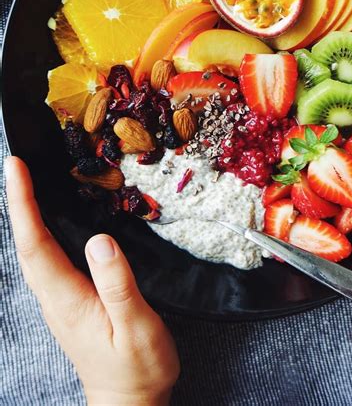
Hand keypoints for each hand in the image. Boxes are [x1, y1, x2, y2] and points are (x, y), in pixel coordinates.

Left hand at [5, 156, 179, 404]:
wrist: (129, 403)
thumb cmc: (137, 368)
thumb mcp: (136, 327)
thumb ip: (118, 284)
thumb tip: (100, 240)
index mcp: (67, 299)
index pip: (35, 243)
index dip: (23, 203)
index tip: (17, 168)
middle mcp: (55, 297)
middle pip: (27, 243)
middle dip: (18, 201)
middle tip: (20, 166)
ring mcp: (60, 301)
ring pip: (35, 250)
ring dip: (28, 214)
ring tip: (32, 184)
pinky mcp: (70, 302)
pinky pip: (50, 259)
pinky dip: (44, 232)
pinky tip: (54, 222)